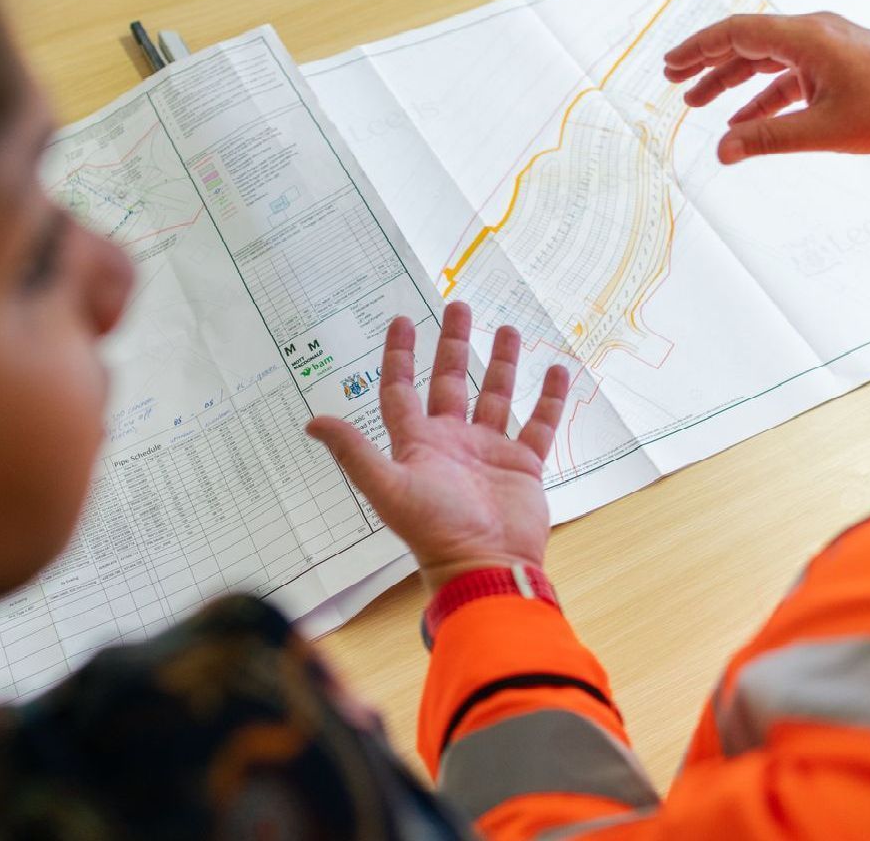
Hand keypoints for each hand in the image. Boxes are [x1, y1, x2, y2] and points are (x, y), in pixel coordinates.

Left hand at [305, 302, 569, 591]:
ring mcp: (489, 452)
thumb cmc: (433, 528)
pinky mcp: (523, 465)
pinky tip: (557, 370)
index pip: (401, 390)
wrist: (485, 564)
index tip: (402, 320)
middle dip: (454, 344)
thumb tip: (312, 422)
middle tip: (459, 306)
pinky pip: (539, 424)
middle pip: (450, 381)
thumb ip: (354, 452)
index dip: (399, 356)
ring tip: (510, 329)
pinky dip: (549, 399)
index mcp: (417, 444)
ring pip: (496, 396)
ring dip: (502, 363)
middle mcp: (452, 442)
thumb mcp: (388, 485)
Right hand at [663, 12, 869, 163]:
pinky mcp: (842, 64)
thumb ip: (766, 139)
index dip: (699, 49)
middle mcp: (816, 33)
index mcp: (808, 37)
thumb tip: (721, 150)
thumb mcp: (822, 130)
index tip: (671, 65)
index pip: (738, 32)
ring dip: (734, 81)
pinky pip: (792, 75)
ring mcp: (830, 47)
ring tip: (700, 104)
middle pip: (748, 42)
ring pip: (769, 59)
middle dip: (709, 63)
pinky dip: (766, 94)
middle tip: (674, 80)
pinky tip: (747, 119)